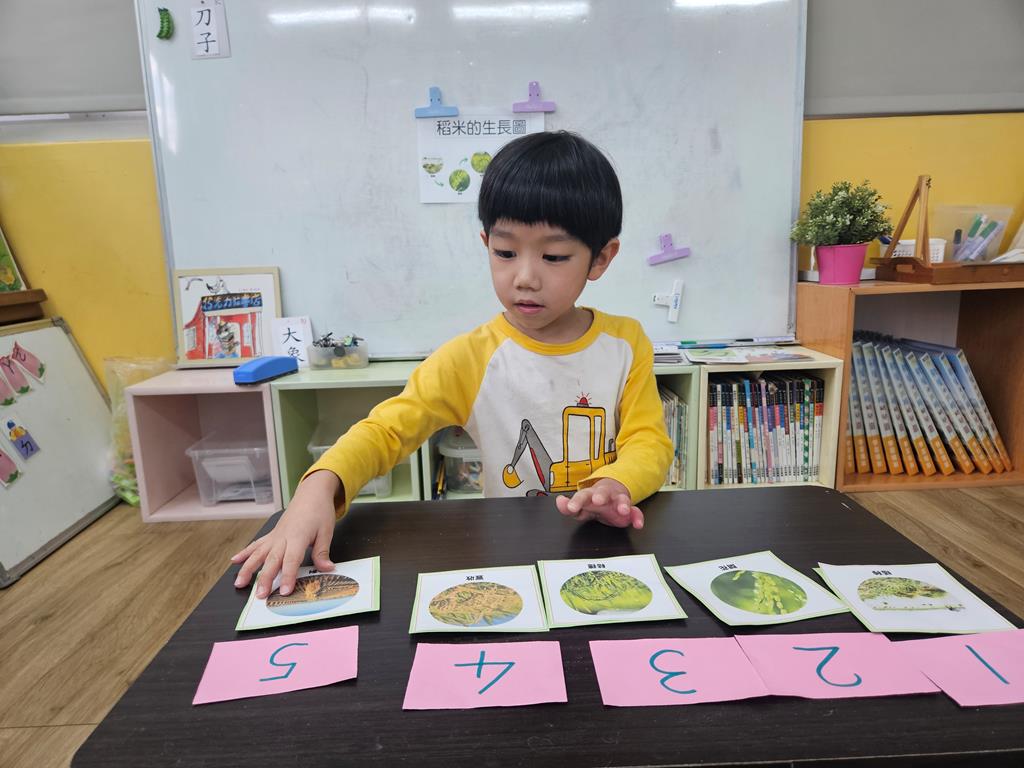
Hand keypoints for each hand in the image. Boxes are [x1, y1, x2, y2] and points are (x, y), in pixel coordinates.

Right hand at [230, 470, 340, 598]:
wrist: (311, 494)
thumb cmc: (319, 511)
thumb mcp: (326, 532)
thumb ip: (322, 552)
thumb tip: (327, 568)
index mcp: (298, 537)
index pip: (291, 560)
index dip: (287, 576)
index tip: (284, 591)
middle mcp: (283, 537)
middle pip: (272, 560)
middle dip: (264, 579)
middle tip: (260, 595)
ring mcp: (275, 536)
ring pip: (258, 553)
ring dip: (248, 569)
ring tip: (239, 583)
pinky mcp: (272, 534)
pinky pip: (256, 544)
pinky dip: (244, 553)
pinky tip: (234, 561)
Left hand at [555, 478, 642, 529]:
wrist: (612, 494)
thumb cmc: (593, 501)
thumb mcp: (580, 506)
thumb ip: (568, 507)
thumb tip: (559, 501)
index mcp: (590, 494)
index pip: (582, 496)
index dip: (577, 501)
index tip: (572, 507)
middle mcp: (605, 495)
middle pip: (602, 492)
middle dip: (600, 495)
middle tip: (598, 500)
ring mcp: (618, 500)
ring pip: (622, 499)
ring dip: (622, 503)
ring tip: (623, 510)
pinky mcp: (630, 510)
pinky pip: (636, 512)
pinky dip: (638, 517)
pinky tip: (638, 524)